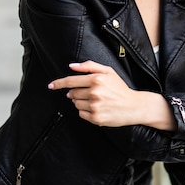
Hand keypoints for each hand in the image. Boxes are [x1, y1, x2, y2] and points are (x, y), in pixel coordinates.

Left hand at [48, 60, 174, 129]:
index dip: (59, 83)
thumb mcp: (108, 72)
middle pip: (73, 93)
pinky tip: (96, 108)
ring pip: (76, 104)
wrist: (133, 106)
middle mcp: (94, 93)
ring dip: (80, 102)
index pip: (71, 81)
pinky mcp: (96, 118)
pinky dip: (85, 111)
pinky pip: (81, 114)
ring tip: (95, 101)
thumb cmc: (120, 88)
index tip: (51, 85)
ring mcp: (95, 107)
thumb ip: (89, 66)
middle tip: (88, 93)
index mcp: (97, 79)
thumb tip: (71, 66)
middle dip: (76, 93)